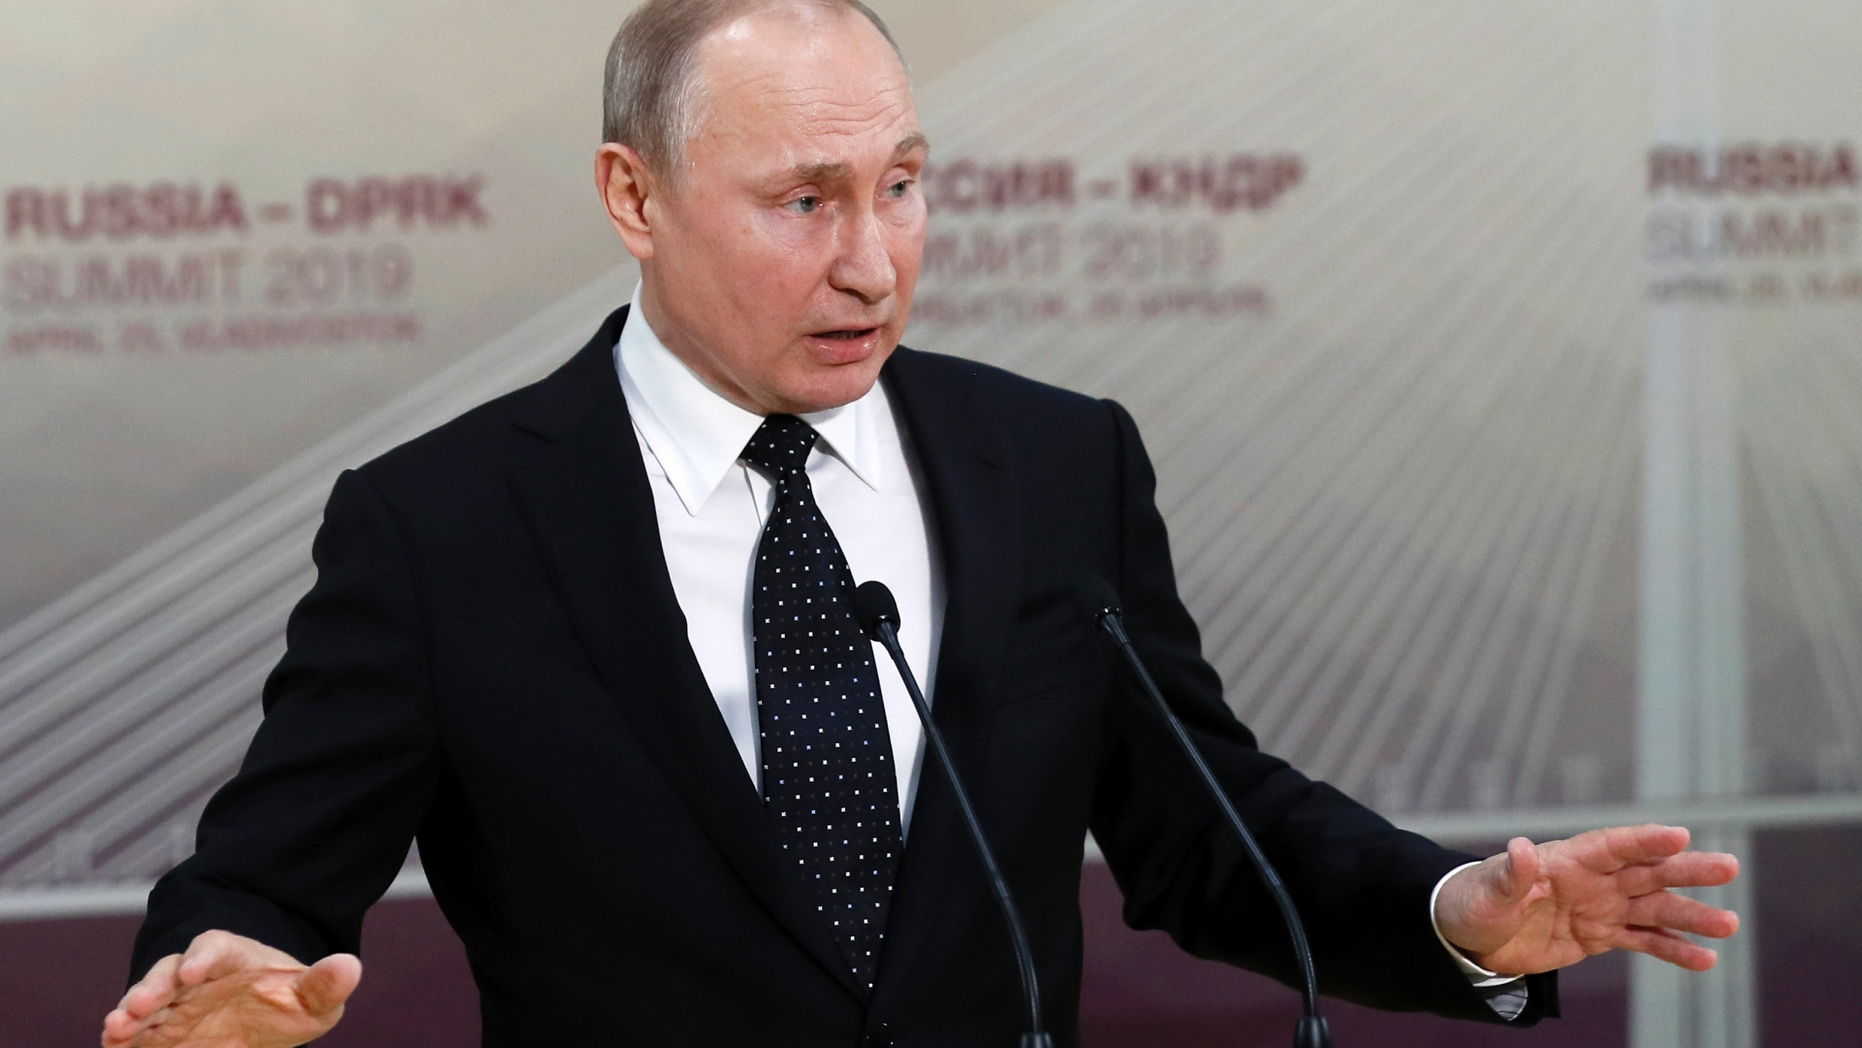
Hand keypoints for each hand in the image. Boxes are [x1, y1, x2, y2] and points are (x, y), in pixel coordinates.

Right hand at [101, 930, 360, 1047]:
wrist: (259, 1014)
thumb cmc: (282, 998)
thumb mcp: (309, 994)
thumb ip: (324, 983)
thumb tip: (350, 965)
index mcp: (229, 956)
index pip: (213, 947)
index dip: (202, 956)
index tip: (195, 970)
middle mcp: (191, 977)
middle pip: (166, 973)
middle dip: (151, 987)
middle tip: (136, 1004)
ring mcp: (169, 1005)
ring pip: (142, 1003)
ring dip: (127, 1014)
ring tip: (115, 1028)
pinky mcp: (154, 1033)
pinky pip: (133, 1035)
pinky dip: (121, 1041)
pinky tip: (113, 1046)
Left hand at [1433, 823, 1739, 975]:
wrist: (1470, 937)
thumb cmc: (1475, 902)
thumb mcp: (1488, 891)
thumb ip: (1509, 874)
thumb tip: (1520, 848)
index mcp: (1567, 859)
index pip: (1611, 846)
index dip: (1644, 840)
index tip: (1679, 835)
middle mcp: (1592, 879)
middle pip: (1646, 871)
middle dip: (1686, 870)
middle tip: (1728, 866)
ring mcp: (1601, 907)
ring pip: (1654, 908)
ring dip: (1690, 915)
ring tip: (1728, 924)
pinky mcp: (1601, 935)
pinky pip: (1644, 941)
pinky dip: (1674, 949)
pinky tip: (1704, 958)